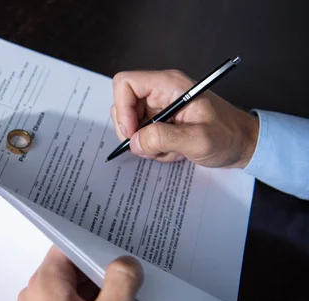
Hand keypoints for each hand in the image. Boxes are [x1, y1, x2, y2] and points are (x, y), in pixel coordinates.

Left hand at [18, 246, 142, 300]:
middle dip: (102, 268)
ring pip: (75, 287)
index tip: (118, 242)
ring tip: (125, 298)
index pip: (68, 244)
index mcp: (45, 285)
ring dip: (99, 290)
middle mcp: (37, 296)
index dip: (94, 241)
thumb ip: (121, 283)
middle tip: (130, 272)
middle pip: (73, 265)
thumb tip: (126, 262)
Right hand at [111, 70, 259, 167]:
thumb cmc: (229, 136)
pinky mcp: (162, 123)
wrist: (245, 145)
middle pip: (123, 106)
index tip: (132, 132)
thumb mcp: (198, 139)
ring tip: (170, 150)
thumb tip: (135, 142)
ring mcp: (160, 108)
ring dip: (146, 144)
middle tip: (150, 147)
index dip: (122, 108)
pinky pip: (143, 136)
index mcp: (169, 85)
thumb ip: (164, 138)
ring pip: (132, 125)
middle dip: (133, 132)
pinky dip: (153, 149)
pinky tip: (175, 151)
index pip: (125, 83)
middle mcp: (161, 93)